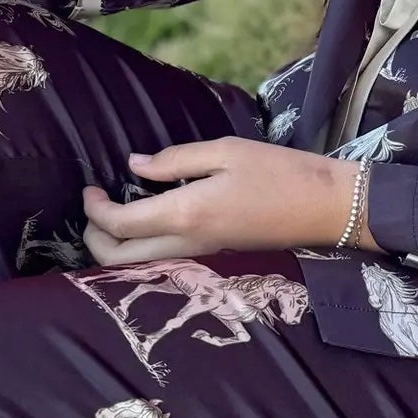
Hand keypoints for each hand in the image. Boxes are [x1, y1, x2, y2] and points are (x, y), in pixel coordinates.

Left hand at [81, 138, 383, 264]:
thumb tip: (135, 165)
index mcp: (186, 213)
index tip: (90, 187)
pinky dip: (141, 247)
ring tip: (114, 213)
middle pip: (119, 258)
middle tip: (95, 205)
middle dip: (94, 237)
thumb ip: (176, 159)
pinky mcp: (214, 256)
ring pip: (139, 266)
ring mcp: (201, 255)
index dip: (95, 209)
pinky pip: (162, 260)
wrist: (327, 208)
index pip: (120, 224)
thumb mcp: (226, 151)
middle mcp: (188, 244)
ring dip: (115, 246)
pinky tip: (148, 219)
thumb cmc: (281, 172)